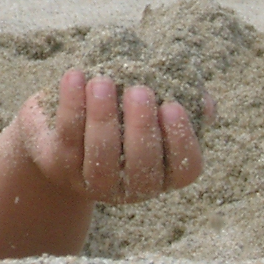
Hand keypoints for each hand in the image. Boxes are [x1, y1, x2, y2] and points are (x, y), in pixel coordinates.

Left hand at [18, 69, 204, 203]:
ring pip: (102, 157)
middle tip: (139, 91)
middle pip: (142, 167)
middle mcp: (132, 186)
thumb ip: (183, 101)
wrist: (59, 126)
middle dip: (141, 127)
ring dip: (103, 117)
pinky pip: (68, 137)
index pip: (185, 169)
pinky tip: (75, 77)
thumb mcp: (150, 105)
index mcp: (164, 171)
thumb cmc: (119, 111)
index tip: (172, 105)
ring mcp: (94, 181)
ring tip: (103, 82)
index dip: (182, 140)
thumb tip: (204, 102)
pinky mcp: (60, 167)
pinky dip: (71, 105)